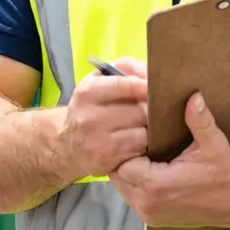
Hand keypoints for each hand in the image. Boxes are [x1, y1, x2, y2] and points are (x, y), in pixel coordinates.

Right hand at [57, 57, 147, 179]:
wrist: (67, 144)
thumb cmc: (91, 107)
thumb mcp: (99, 81)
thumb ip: (125, 69)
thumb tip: (151, 72)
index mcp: (87, 92)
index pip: (126, 85)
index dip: (147, 86)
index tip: (161, 87)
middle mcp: (88, 117)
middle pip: (139, 111)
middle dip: (150, 110)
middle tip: (157, 110)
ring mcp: (96, 141)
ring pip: (142, 132)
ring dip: (150, 130)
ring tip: (147, 126)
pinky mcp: (105, 161)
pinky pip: (139, 150)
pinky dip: (143, 146)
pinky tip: (138, 142)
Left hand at [109, 91, 229, 228]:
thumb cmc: (227, 173)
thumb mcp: (214, 145)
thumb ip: (200, 120)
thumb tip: (194, 96)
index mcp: (156, 185)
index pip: (122, 162)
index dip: (127, 147)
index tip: (139, 135)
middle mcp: (148, 203)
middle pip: (118, 175)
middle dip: (125, 158)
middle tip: (138, 143)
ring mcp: (150, 215)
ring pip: (122, 188)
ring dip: (128, 173)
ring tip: (143, 155)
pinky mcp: (154, 221)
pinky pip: (132, 199)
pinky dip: (134, 186)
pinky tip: (148, 171)